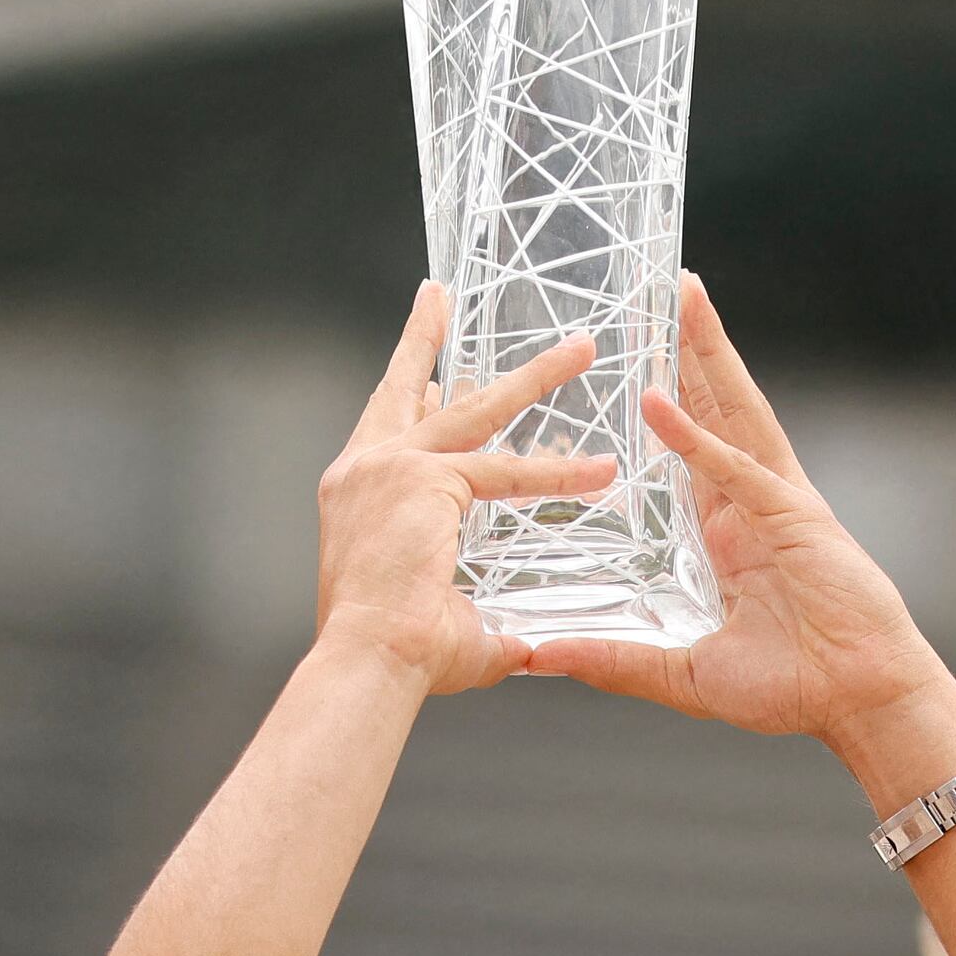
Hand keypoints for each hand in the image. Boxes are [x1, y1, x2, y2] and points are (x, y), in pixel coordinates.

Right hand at [312, 282, 617, 696]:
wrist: (369, 661)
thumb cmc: (394, 656)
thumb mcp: (437, 614)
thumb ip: (480, 613)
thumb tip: (524, 645)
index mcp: (354, 496)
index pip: (385, 428)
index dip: (409, 394)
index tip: (426, 372)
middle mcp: (362, 470)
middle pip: (404, 388)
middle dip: (424, 336)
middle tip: (438, 294)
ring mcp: (389, 467)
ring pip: (476, 411)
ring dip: (536, 377)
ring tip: (582, 349)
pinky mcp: (425, 479)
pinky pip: (505, 472)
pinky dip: (558, 472)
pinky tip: (601, 469)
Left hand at [524, 276, 955, 783]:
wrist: (862, 706)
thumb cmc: (793, 690)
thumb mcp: (685, 675)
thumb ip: (617, 659)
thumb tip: (542, 657)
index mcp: (729, 532)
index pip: (688, 450)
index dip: (668, 400)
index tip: (636, 357)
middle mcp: (751, 505)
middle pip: (713, 407)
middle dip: (689, 348)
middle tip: (659, 288)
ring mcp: (776, 504)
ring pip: (733, 413)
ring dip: (704, 354)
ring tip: (679, 295)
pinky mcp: (795, 520)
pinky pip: (739, 470)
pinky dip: (699, 438)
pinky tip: (662, 402)